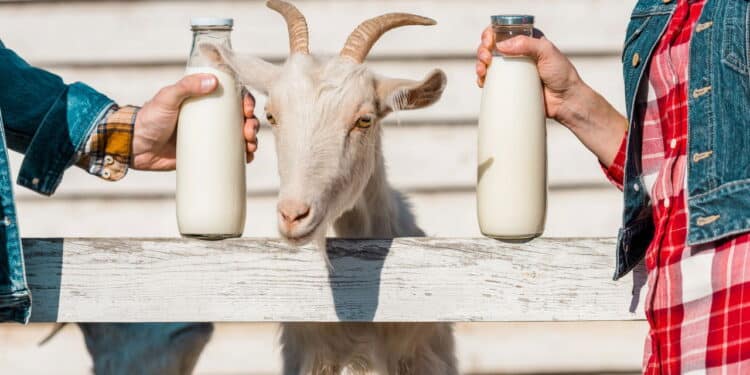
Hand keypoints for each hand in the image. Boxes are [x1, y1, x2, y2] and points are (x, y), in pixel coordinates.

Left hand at [131, 74, 259, 170]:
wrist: (135, 146)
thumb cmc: (149, 118)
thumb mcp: (167, 98)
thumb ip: (186, 86)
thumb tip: (213, 82)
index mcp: (203, 98)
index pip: (232, 95)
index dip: (246, 101)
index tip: (247, 110)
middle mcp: (210, 116)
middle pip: (241, 117)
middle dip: (251, 124)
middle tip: (249, 133)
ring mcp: (210, 135)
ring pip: (239, 135)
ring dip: (251, 140)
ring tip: (250, 148)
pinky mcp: (207, 152)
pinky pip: (230, 153)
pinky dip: (242, 155)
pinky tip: (248, 158)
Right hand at [476, 27, 585, 124]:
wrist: (565, 100)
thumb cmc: (561, 74)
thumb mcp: (547, 52)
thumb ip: (527, 44)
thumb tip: (501, 46)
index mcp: (526, 41)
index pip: (502, 31)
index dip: (490, 34)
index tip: (489, 43)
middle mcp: (517, 54)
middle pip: (491, 47)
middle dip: (482, 50)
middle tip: (486, 59)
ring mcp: (512, 70)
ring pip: (487, 63)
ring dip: (479, 64)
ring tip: (482, 71)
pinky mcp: (509, 85)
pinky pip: (490, 81)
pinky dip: (482, 79)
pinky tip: (482, 81)